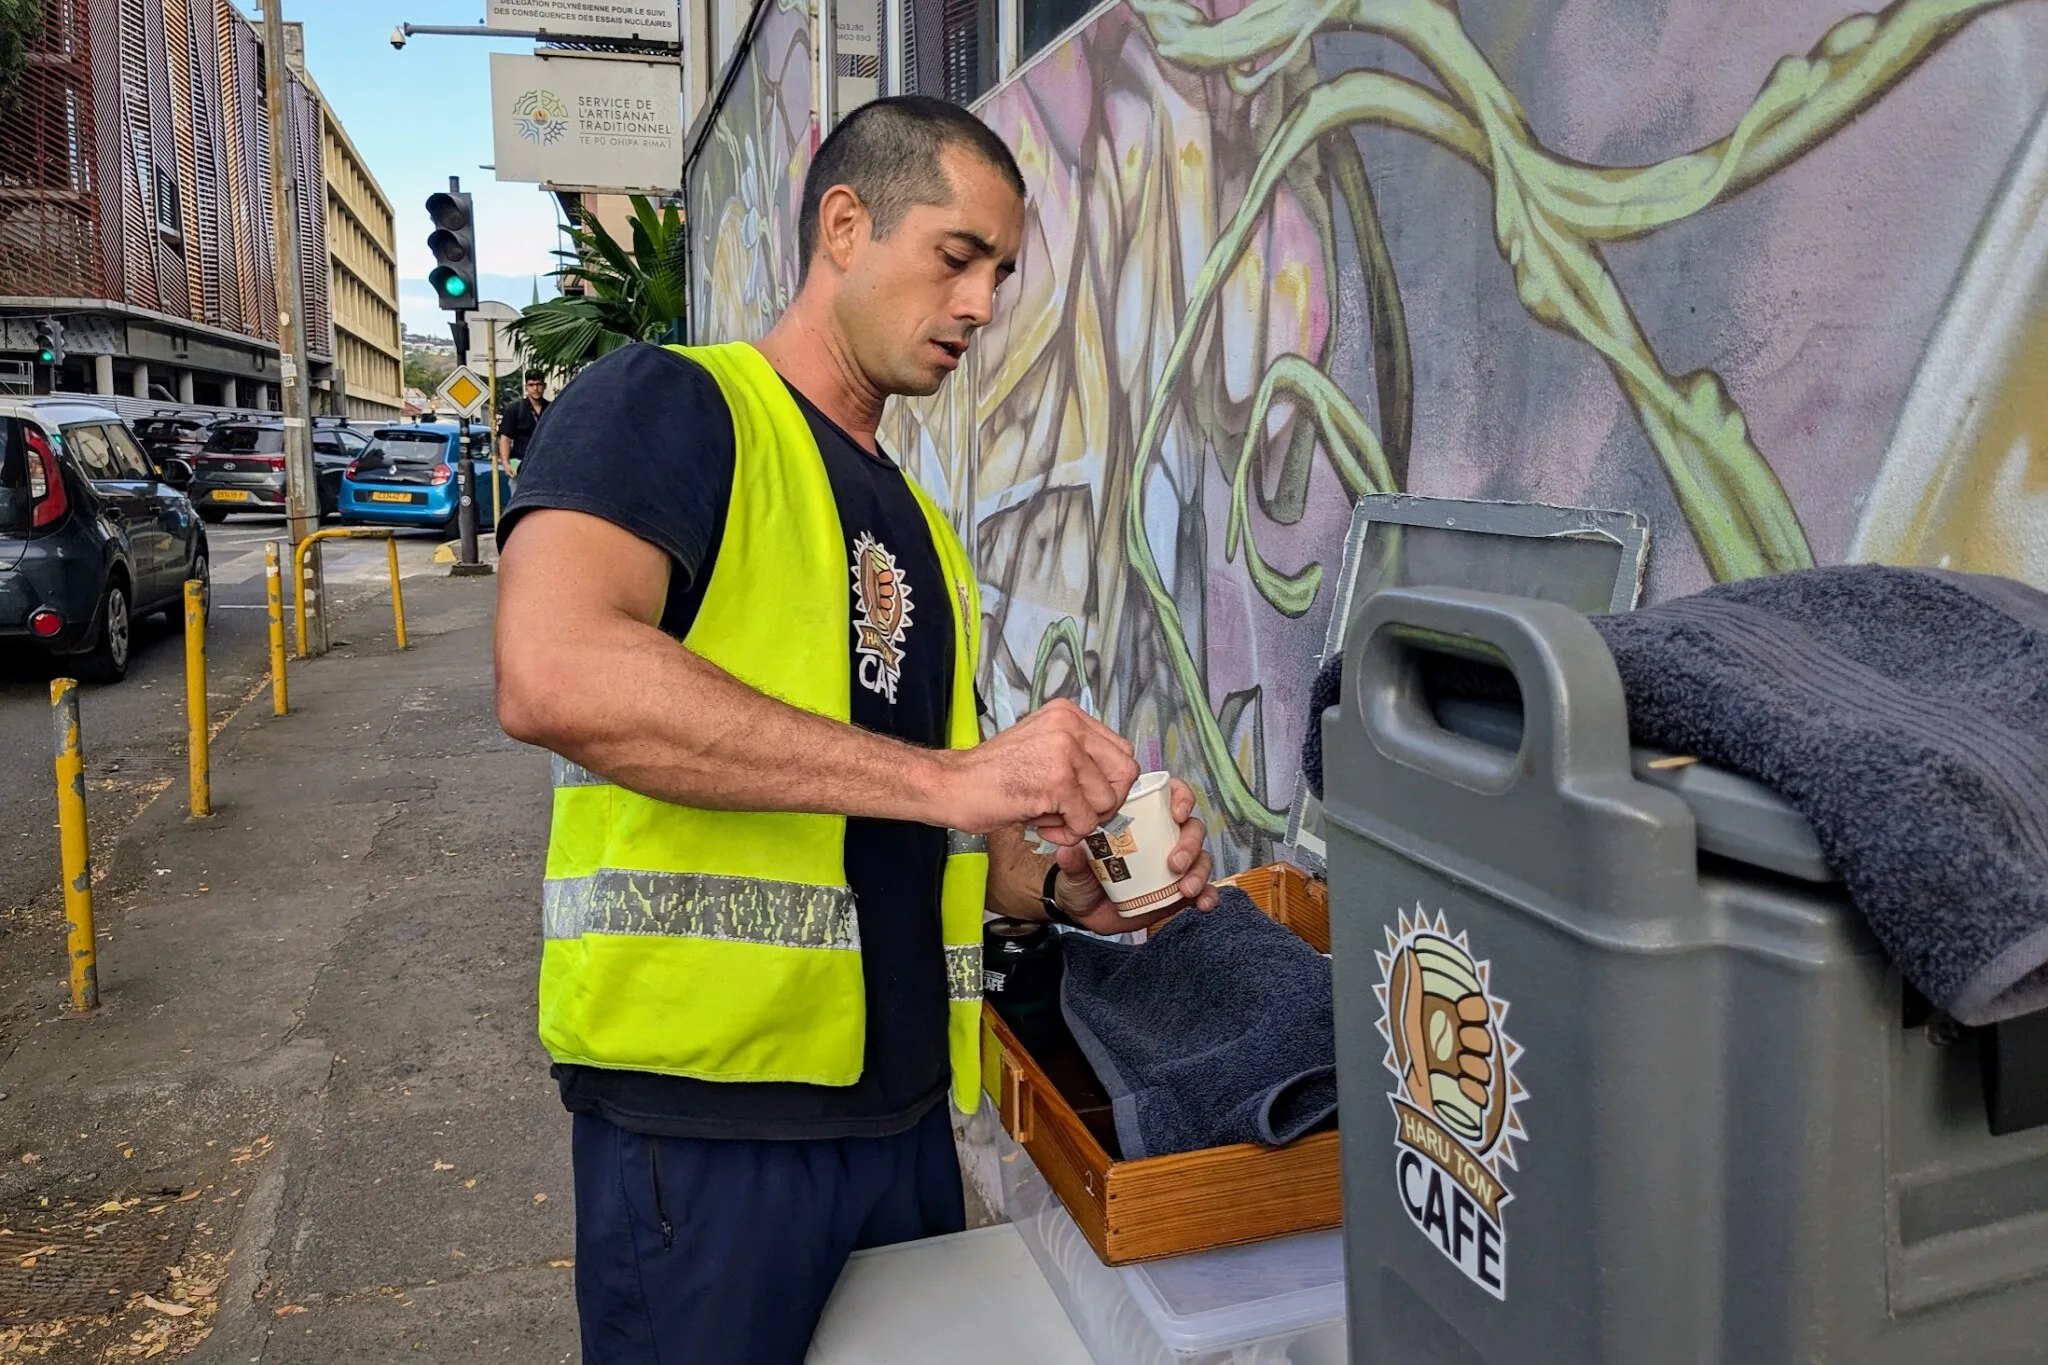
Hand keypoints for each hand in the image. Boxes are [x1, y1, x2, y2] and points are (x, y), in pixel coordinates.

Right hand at [936, 699, 1139, 841]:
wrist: (951, 785)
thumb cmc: (993, 775)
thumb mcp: (1043, 747)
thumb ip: (1078, 757)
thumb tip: (1114, 787)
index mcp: (1069, 714)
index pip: (1121, 752)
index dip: (1109, 784)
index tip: (1084, 798)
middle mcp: (1071, 725)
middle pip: (1125, 773)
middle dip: (1104, 803)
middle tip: (1074, 813)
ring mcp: (1066, 751)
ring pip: (1107, 801)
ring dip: (1080, 820)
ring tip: (1048, 816)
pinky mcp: (1058, 780)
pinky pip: (1085, 822)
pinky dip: (1065, 833)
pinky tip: (1039, 825)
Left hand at [1052, 778, 1218, 933]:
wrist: (1084, 911)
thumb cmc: (1081, 877)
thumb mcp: (1074, 869)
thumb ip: (1074, 861)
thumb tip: (1070, 851)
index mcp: (1141, 821)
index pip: (1170, 796)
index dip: (1181, 798)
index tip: (1176, 813)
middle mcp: (1163, 839)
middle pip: (1192, 828)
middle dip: (1190, 843)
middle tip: (1174, 864)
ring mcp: (1175, 866)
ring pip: (1202, 858)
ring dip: (1199, 871)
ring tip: (1185, 889)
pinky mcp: (1179, 892)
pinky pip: (1203, 891)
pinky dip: (1208, 896)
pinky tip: (1203, 905)